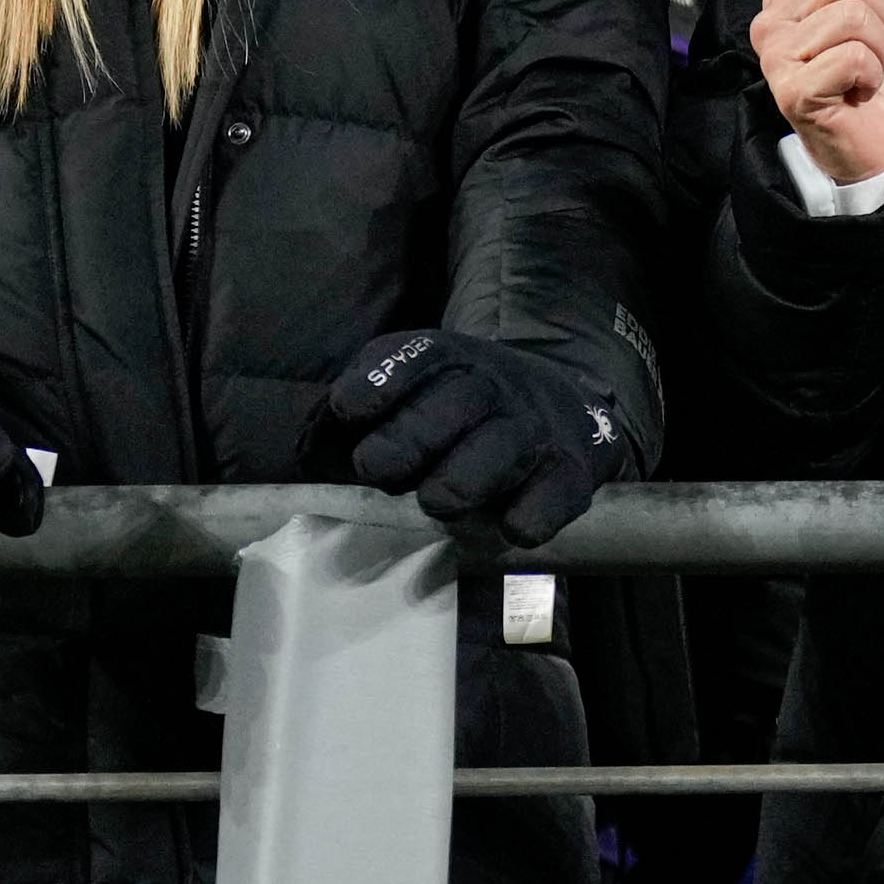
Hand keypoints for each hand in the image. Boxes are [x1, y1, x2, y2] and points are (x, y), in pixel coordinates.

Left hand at [328, 326, 631, 546]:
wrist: (558, 407)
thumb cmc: (456, 414)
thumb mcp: (408, 391)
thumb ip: (357, 416)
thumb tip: (313, 453)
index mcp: (447, 361)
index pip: (416, 358)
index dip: (379, 382)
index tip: (347, 409)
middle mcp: (495, 387)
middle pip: (458, 401)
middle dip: (410, 437)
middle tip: (376, 469)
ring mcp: (535, 430)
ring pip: (505, 447)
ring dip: (463, 479)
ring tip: (436, 501)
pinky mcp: (570, 474)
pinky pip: (553, 495)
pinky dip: (529, 515)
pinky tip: (507, 525)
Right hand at [752, 0, 883, 187]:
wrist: (875, 143)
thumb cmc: (865, 75)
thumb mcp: (859, 7)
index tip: (879, 2)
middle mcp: (769, 23)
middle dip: (882, 15)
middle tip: (872, 49)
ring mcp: (775, 58)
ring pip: (854, 17)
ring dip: (879, 49)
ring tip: (864, 73)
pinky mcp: (792, 91)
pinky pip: (854, 56)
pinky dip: (872, 76)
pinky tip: (856, 92)